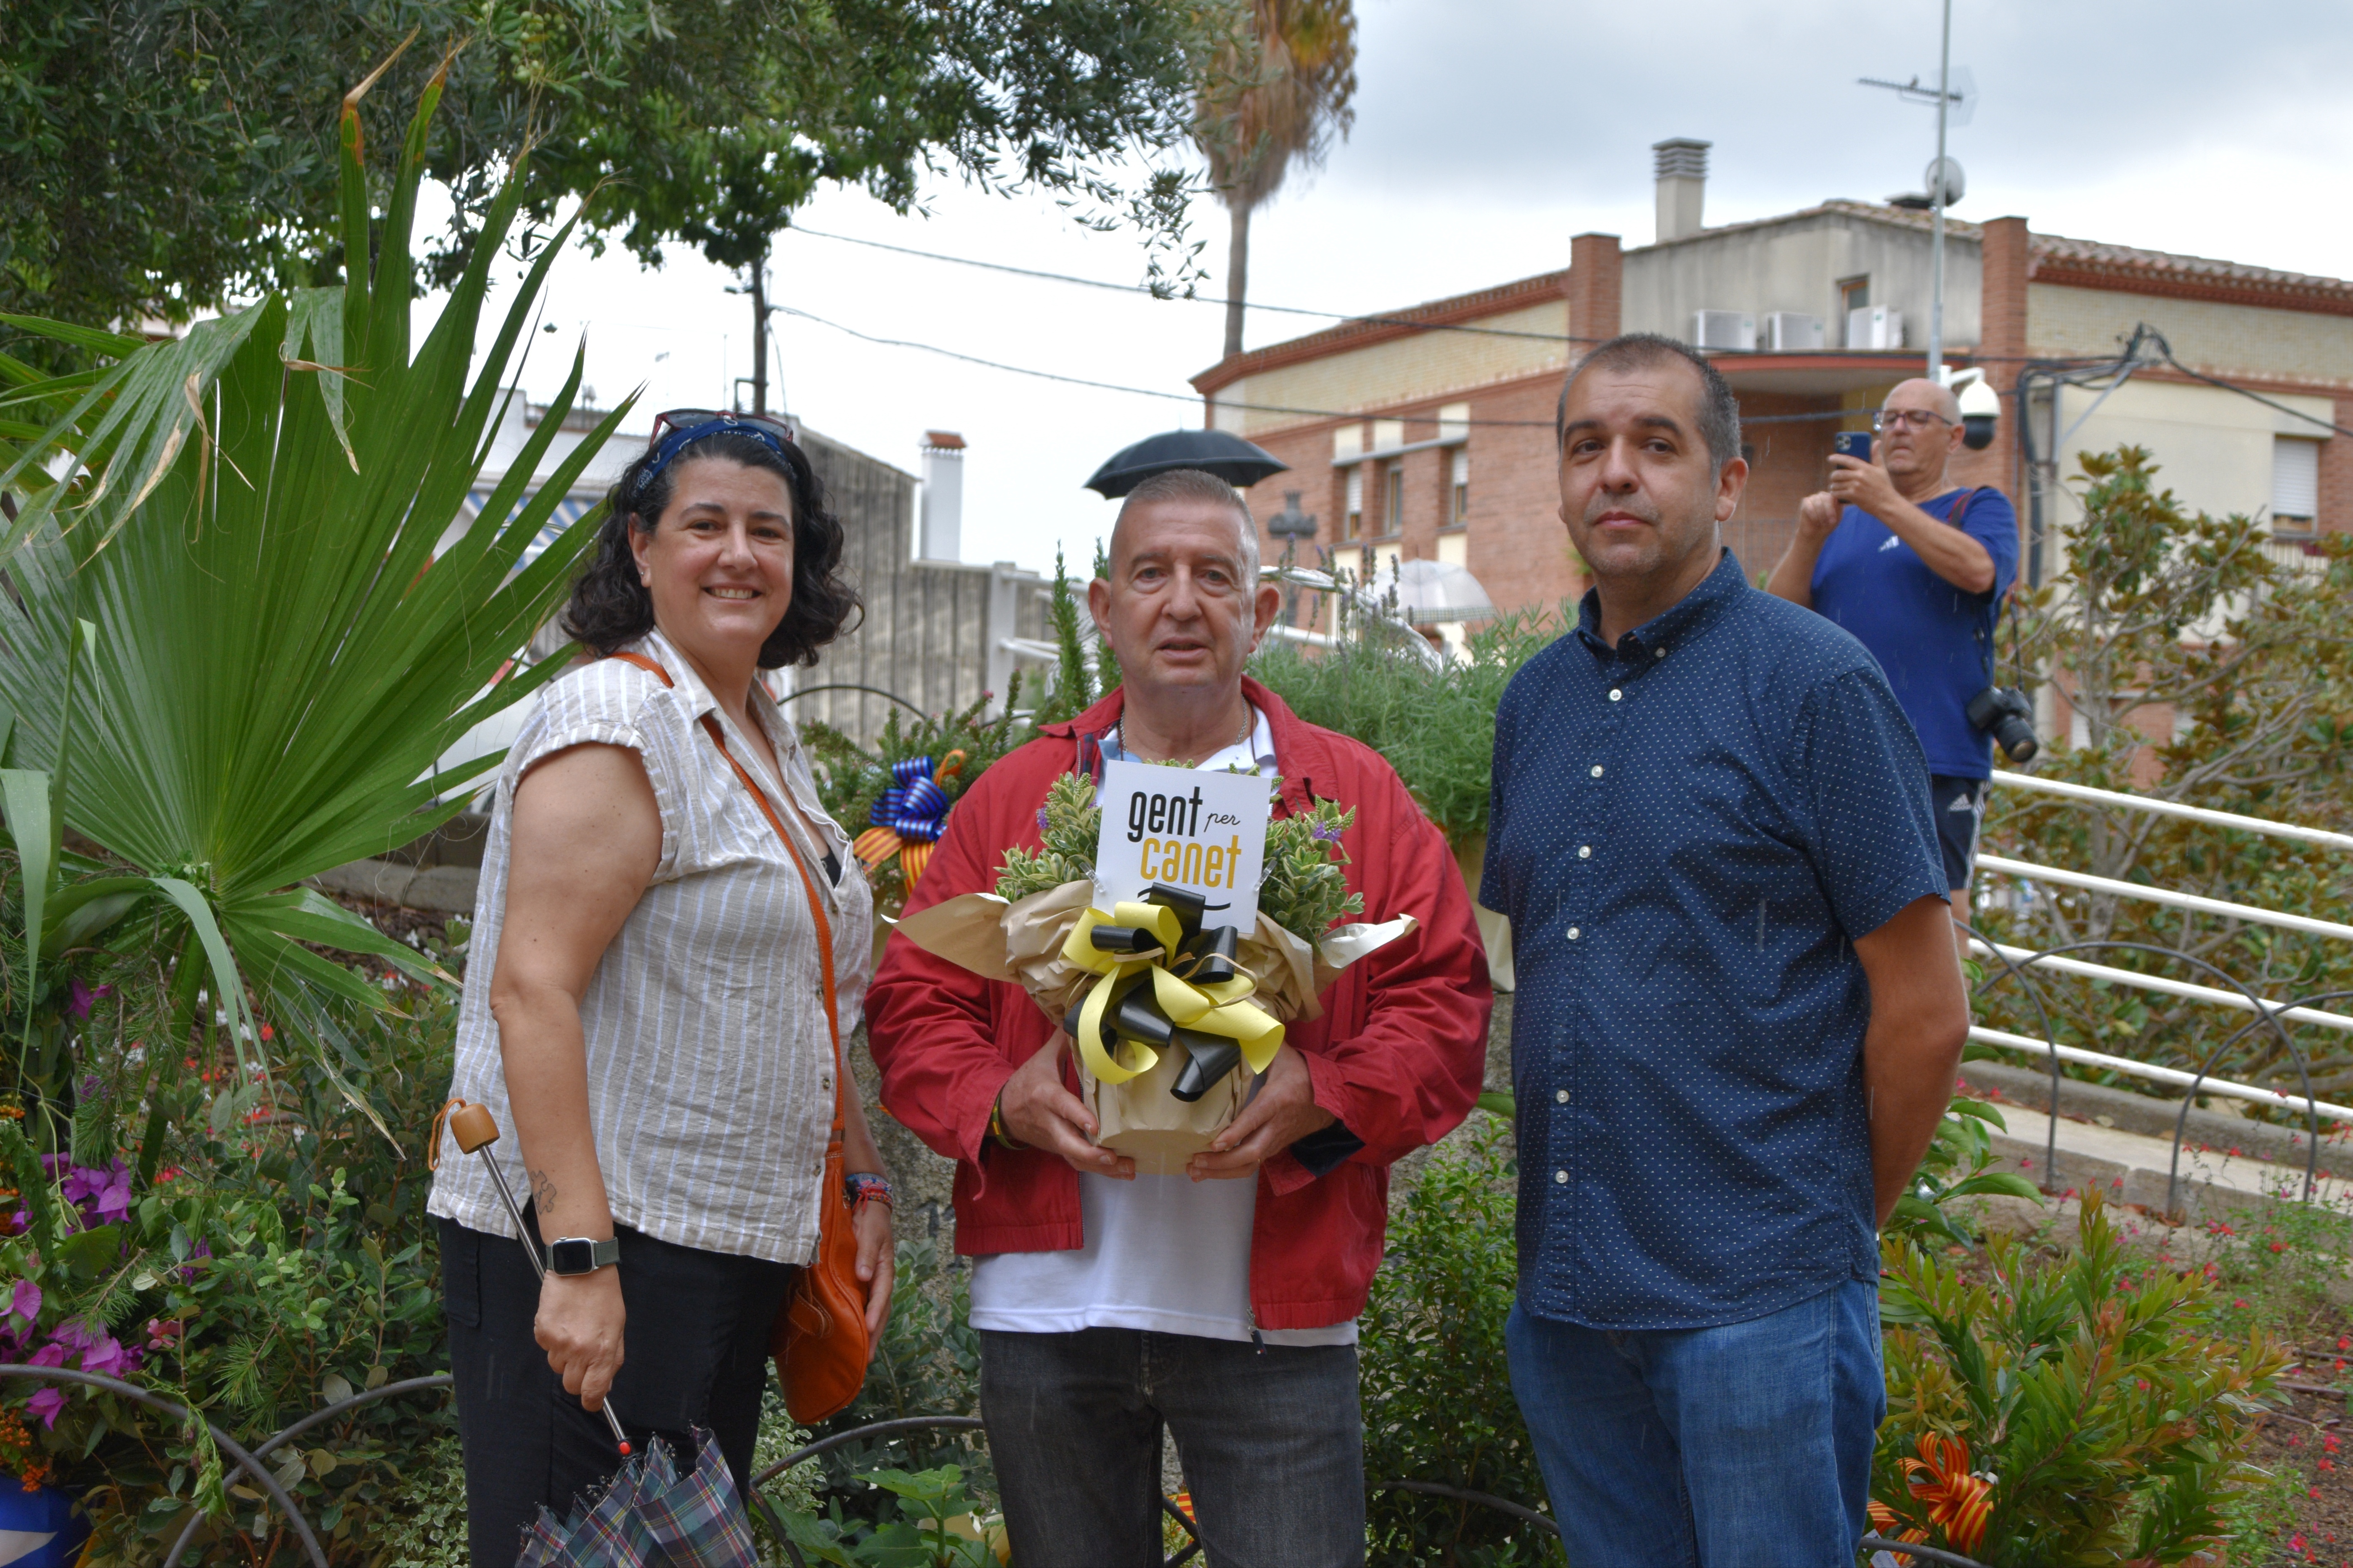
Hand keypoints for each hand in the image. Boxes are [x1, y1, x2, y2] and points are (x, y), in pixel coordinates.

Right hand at [536, 1266, 625, 1410]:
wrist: (582, 1268)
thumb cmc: (604, 1295)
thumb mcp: (618, 1327)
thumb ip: (612, 1358)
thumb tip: (605, 1384)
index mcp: (603, 1351)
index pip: (593, 1392)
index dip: (591, 1401)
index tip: (591, 1402)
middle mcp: (580, 1351)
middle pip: (571, 1385)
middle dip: (577, 1377)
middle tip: (582, 1356)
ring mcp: (558, 1343)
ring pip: (557, 1366)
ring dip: (564, 1356)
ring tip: (573, 1329)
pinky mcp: (542, 1333)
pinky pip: (546, 1348)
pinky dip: (552, 1340)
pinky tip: (562, 1321)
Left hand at [852, 1197, 895, 1359]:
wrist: (869, 1210)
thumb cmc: (870, 1221)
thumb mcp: (870, 1232)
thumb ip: (866, 1253)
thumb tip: (863, 1275)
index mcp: (884, 1269)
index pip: (881, 1295)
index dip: (874, 1312)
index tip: (867, 1329)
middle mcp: (881, 1280)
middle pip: (881, 1311)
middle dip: (875, 1334)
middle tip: (867, 1358)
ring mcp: (874, 1283)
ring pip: (875, 1312)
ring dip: (870, 1333)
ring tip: (864, 1355)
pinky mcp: (865, 1282)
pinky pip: (865, 1305)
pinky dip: (863, 1321)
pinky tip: (856, 1334)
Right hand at [1000, 1031, 1134, 1179]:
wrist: (1003, 1111)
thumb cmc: (1027, 1082)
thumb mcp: (1042, 1058)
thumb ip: (1064, 1041)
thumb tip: (1083, 1016)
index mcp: (1045, 1096)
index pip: (1062, 1107)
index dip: (1077, 1117)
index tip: (1095, 1126)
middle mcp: (1049, 1122)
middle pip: (1068, 1143)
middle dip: (1092, 1154)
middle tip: (1115, 1156)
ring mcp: (1053, 1139)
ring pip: (1075, 1159)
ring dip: (1102, 1167)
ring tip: (1128, 1169)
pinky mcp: (1058, 1149)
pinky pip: (1078, 1162)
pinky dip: (1100, 1170)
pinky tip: (1122, 1170)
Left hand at [1186, 1049, 1334, 1180]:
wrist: (1332, 1099)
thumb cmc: (1303, 1075)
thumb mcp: (1284, 1055)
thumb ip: (1263, 1042)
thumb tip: (1244, 1022)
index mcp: (1278, 1101)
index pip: (1256, 1119)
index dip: (1236, 1133)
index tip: (1215, 1142)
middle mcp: (1277, 1126)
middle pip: (1251, 1152)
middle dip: (1221, 1162)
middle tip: (1194, 1160)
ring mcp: (1276, 1141)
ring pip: (1250, 1165)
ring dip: (1221, 1172)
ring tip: (1194, 1171)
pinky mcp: (1273, 1149)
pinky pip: (1251, 1166)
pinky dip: (1228, 1172)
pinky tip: (1207, 1172)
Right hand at [1796, 489, 1841, 541]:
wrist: (1814, 534)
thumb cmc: (1827, 526)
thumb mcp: (1836, 519)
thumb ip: (1838, 509)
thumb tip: (1837, 500)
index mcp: (1833, 498)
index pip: (1835, 497)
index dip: (1834, 509)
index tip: (1833, 521)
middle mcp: (1823, 495)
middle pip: (1827, 498)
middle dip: (1828, 512)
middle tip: (1827, 523)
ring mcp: (1814, 497)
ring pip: (1818, 503)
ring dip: (1820, 515)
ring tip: (1821, 523)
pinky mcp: (1806, 501)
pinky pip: (1810, 506)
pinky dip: (1813, 515)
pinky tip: (1815, 521)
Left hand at [1826, 454, 1902, 519]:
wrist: (1887, 504)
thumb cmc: (1884, 486)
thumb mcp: (1881, 469)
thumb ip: (1876, 455)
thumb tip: (1877, 442)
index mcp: (1865, 468)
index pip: (1848, 460)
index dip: (1837, 458)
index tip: (1830, 458)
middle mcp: (1859, 476)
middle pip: (1838, 473)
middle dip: (1833, 476)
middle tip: (1833, 478)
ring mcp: (1855, 486)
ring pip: (1836, 484)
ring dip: (1833, 486)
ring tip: (1835, 487)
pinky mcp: (1853, 496)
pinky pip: (1837, 493)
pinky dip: (1835, 493)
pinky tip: (1836, 493)